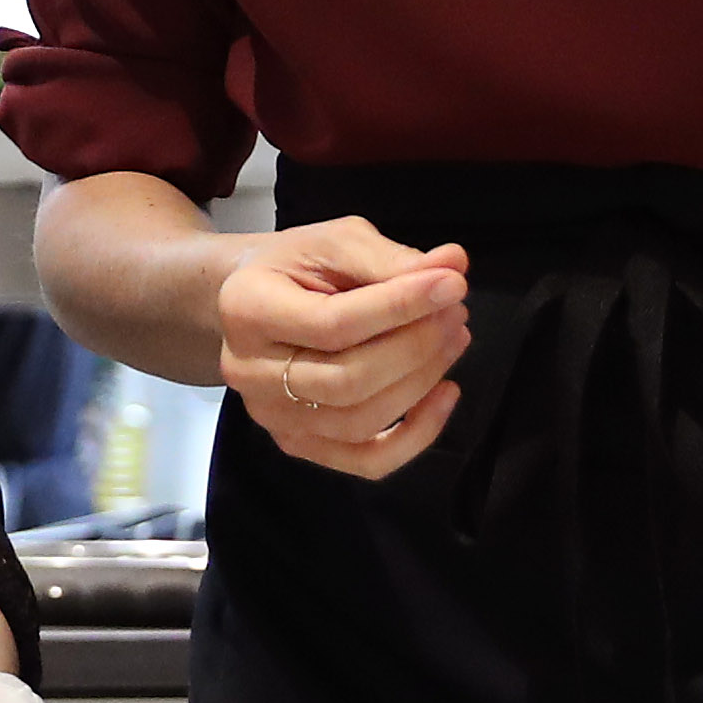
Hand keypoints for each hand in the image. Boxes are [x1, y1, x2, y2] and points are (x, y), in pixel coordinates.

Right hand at [214, 217, 472, 478]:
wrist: (253, 300)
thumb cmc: (294, 265)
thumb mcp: (332, 242)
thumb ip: (387, 258)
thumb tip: (452, 265)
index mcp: (247, 310)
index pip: (333, 323)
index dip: (400, 307)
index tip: (453, 284)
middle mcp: (248, 372)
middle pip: (347, 379)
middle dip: (416, 347)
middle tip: (455, 313)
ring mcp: (272, 416)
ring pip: (360, 421)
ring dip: (421, 381)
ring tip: (454, 338)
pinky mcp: (298, 444)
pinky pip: (367, 461)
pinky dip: (417, 435)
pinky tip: (446, 392)